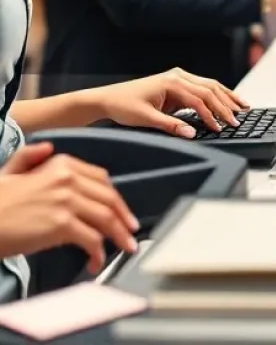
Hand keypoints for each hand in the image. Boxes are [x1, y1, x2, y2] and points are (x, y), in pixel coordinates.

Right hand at [0, 146, 138, 272]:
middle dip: (123, 217)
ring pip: (105, 218)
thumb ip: (29, 158)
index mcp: (60, 164)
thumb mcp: (10, 172)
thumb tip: (46, 148)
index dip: (115, 197)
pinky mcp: (61, 224)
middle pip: (108, 198)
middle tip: (130, 232)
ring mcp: (66, 200)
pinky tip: (96, 262)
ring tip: (125, 248)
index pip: (100, 179)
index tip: (121, 210)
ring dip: (119, 236)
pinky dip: (99, 252)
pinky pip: (91, 239)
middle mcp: (67, 178)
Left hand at [90, 69, 248, 137]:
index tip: (221, 127)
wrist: (108, 98)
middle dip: (226, 104)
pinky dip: (217, 94)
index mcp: (172, 82)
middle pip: (210, 88)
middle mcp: (179, 75)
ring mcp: (180, 77)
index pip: (200, 99)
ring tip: (242, 106)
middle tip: (238, 119)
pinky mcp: (179, 83)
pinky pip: (203, 87)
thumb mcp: (146, 119)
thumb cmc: (123, 105)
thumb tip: (192, 134)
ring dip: (227, 96)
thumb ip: (170, 126)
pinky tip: (227, 100)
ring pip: (210, 85)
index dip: (212, 114)